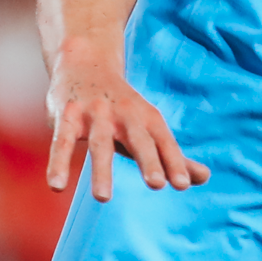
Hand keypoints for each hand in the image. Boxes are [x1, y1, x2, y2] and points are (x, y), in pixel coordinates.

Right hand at [45, 43, 209, 201]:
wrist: (85, 62)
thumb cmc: (123, 108)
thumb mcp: (148, 127)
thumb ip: (173, 155)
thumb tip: (205, 178)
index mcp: (148, 118)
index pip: (165, 142)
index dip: (175, 162)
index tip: (184, 185)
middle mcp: (125, 115)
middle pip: (138, 140)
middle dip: (149, 161)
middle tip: (157, 185)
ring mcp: (95, 115)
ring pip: (99, 144)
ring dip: (101, 170)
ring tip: (104, 198)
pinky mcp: (66, 116)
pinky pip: (62, 142)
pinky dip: (58, 162)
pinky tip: (56, 186)